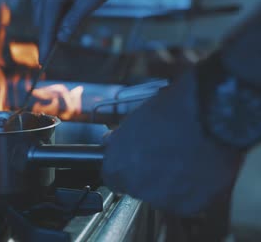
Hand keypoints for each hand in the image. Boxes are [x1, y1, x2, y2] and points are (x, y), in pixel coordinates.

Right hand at [35, 0, 123, 60]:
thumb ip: (74, 19)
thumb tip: (61, 38)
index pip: (46, 23)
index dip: (45, 44)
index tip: (42, 62)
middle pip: (42, 21)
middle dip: (52, 34)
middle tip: (64, 47)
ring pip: (45, 15)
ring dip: (57, 24)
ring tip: (80, 16)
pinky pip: (51, 8)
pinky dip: (59, 16)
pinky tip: (76, 10)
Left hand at [102, 70, 243, 215]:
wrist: (207, 115)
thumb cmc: (171, 111)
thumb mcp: (134, 119)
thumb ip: (119, 139)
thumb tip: (110, 142)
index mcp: (117, 167)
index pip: (113, 178)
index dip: (127, 169)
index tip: (137, 162)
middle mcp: (136, 188)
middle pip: (139, 188)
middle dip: (149, 176)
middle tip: (166, 157)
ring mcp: (162, 199)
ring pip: (164, 197)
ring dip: (172, 185)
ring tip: (185, 161)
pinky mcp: (189, 205)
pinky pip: (188, 202)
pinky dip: (194, 190)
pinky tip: (199, 170)